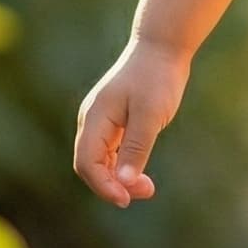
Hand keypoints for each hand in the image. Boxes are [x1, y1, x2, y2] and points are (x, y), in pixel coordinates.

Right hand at [73, 37, 191, 206]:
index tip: (127, 199)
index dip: (103, 186)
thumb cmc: (156, 78)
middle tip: (147, 191)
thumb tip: (125, 183)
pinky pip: (111, 153)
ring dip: (120, 178)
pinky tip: (142, 174)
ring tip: (148, 187)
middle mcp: (92, 122)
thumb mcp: (150, 115)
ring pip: (101, 161)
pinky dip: (124, 167)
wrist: (161, 48)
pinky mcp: (115, 123)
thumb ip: (136, 148)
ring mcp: (102, 122)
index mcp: (95, 118)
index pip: (86, 162)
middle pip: (90, 166)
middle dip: (113, 185)